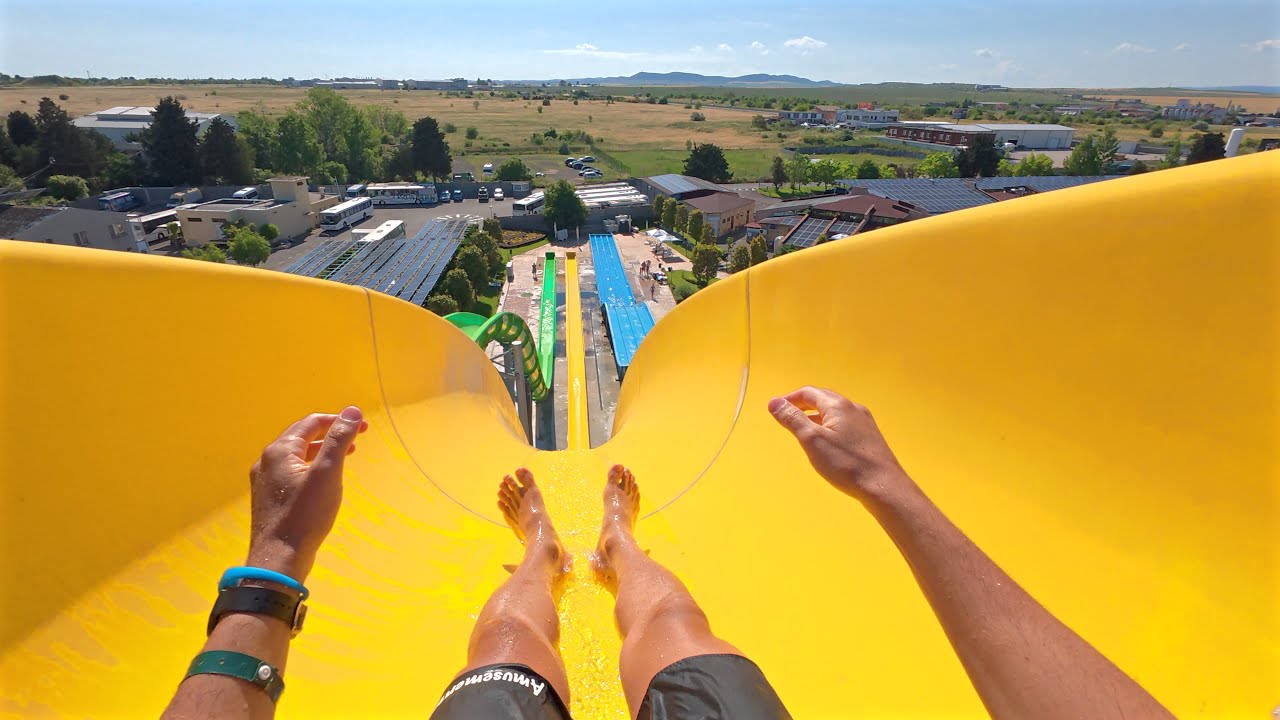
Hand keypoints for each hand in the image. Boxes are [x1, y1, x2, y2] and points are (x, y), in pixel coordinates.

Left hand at [246, 407, 367, 582]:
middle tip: (356, 440)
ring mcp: (265, 481)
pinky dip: (311, 468)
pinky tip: (322, 481)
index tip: (363, 427)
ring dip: (321, 451)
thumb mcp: (327, 473)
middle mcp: (267, 461)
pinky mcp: (267, 499)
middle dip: (330, 434)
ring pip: (296, 456)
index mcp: (280, 451)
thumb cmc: (306, 514)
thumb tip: (352, 411)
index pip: (311, 423)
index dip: (338, 421)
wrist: (279, 558)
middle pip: (301, 437)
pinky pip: (291, 472)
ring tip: (343, 457)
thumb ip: (339, 440)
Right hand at [768, 387, 911, 502]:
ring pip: (835, 413)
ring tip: (803, 429)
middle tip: (788, 415)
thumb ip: (792, 419)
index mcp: (838, 406)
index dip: (790, 398)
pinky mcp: (869, 438)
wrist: (883, 486)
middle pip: (823, 399)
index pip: (809, 392)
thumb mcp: (812, 440)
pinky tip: (827, 443)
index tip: (776, 408)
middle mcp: (854, 409)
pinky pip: (845, 424)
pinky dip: (829, 427)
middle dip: (803, 405)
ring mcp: (864, 423)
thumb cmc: (846, 464)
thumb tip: (774, 402)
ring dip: (816, 416)